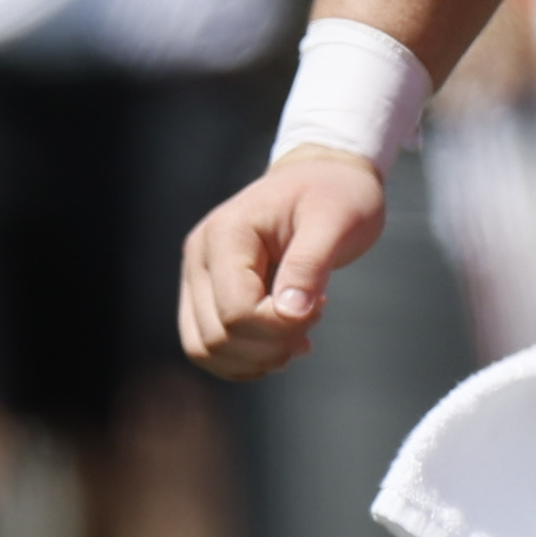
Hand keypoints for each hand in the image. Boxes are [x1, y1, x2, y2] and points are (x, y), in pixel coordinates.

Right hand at [180, 151, 391, 380]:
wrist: (324, 177)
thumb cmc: (335, 193)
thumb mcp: (337, 220)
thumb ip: (310, 264)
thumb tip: (289, 313)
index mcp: (227, 232)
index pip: (237, 311)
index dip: (280, 327)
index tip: (321, 307)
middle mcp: (200, 255)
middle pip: (217, 336)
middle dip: (271, 345)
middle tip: (313, 321)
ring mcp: (198, 275)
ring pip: (204, 349)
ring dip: (254, 359)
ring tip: (297, 339)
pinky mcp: (207, 293)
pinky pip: (208, 345)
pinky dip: (244, 358)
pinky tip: (282, 344)